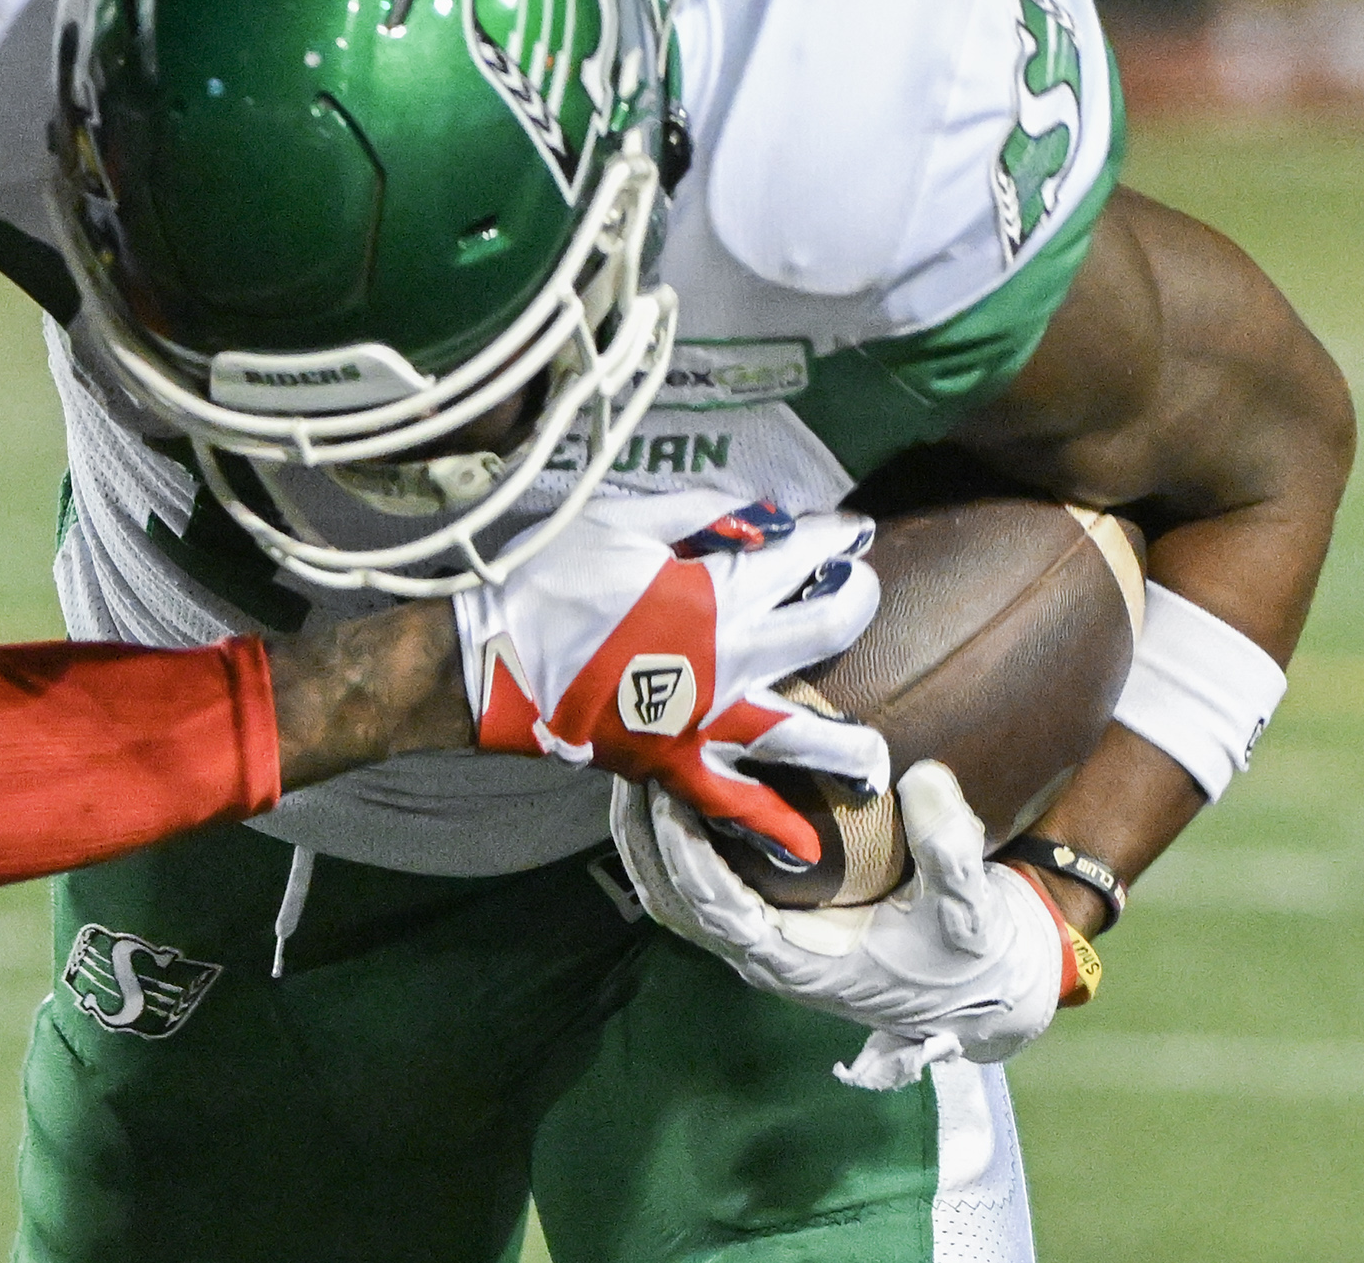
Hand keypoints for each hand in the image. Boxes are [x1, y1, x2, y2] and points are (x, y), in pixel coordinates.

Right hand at [454, 493, 887, 868]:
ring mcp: (707, 721)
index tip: (853, 531)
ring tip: (874, 754)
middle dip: (856, 602)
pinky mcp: (675, 763)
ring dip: (847, 741)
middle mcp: (728, 658)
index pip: (799, 557)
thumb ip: (698, 512)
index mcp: (713, 592)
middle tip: (860, 590)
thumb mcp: (617, 521)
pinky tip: (806, 851)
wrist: (490, 659)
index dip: (834, 538)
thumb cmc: (548, 580)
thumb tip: (763, 518)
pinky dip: (769, 827)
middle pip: (825, 630)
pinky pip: (729, 803)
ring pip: (799, 735)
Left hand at [611, 761, 1066, 1089]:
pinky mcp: (756, 922)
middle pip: (670, 897)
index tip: (668, 788)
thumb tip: (922, 779)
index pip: (715, 907)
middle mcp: (759, 957)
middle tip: (633, 755)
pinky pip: (688, 887)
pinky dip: (666, 843)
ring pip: (669, 893)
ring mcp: (752, 942)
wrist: (978, 992)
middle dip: (644, 831)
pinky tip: (665, 790)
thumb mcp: (971, 910)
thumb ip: (951, 852)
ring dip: (644, 835)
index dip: (683, 851)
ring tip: (634, 763)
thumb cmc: (967, 956)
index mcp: (796, 964)